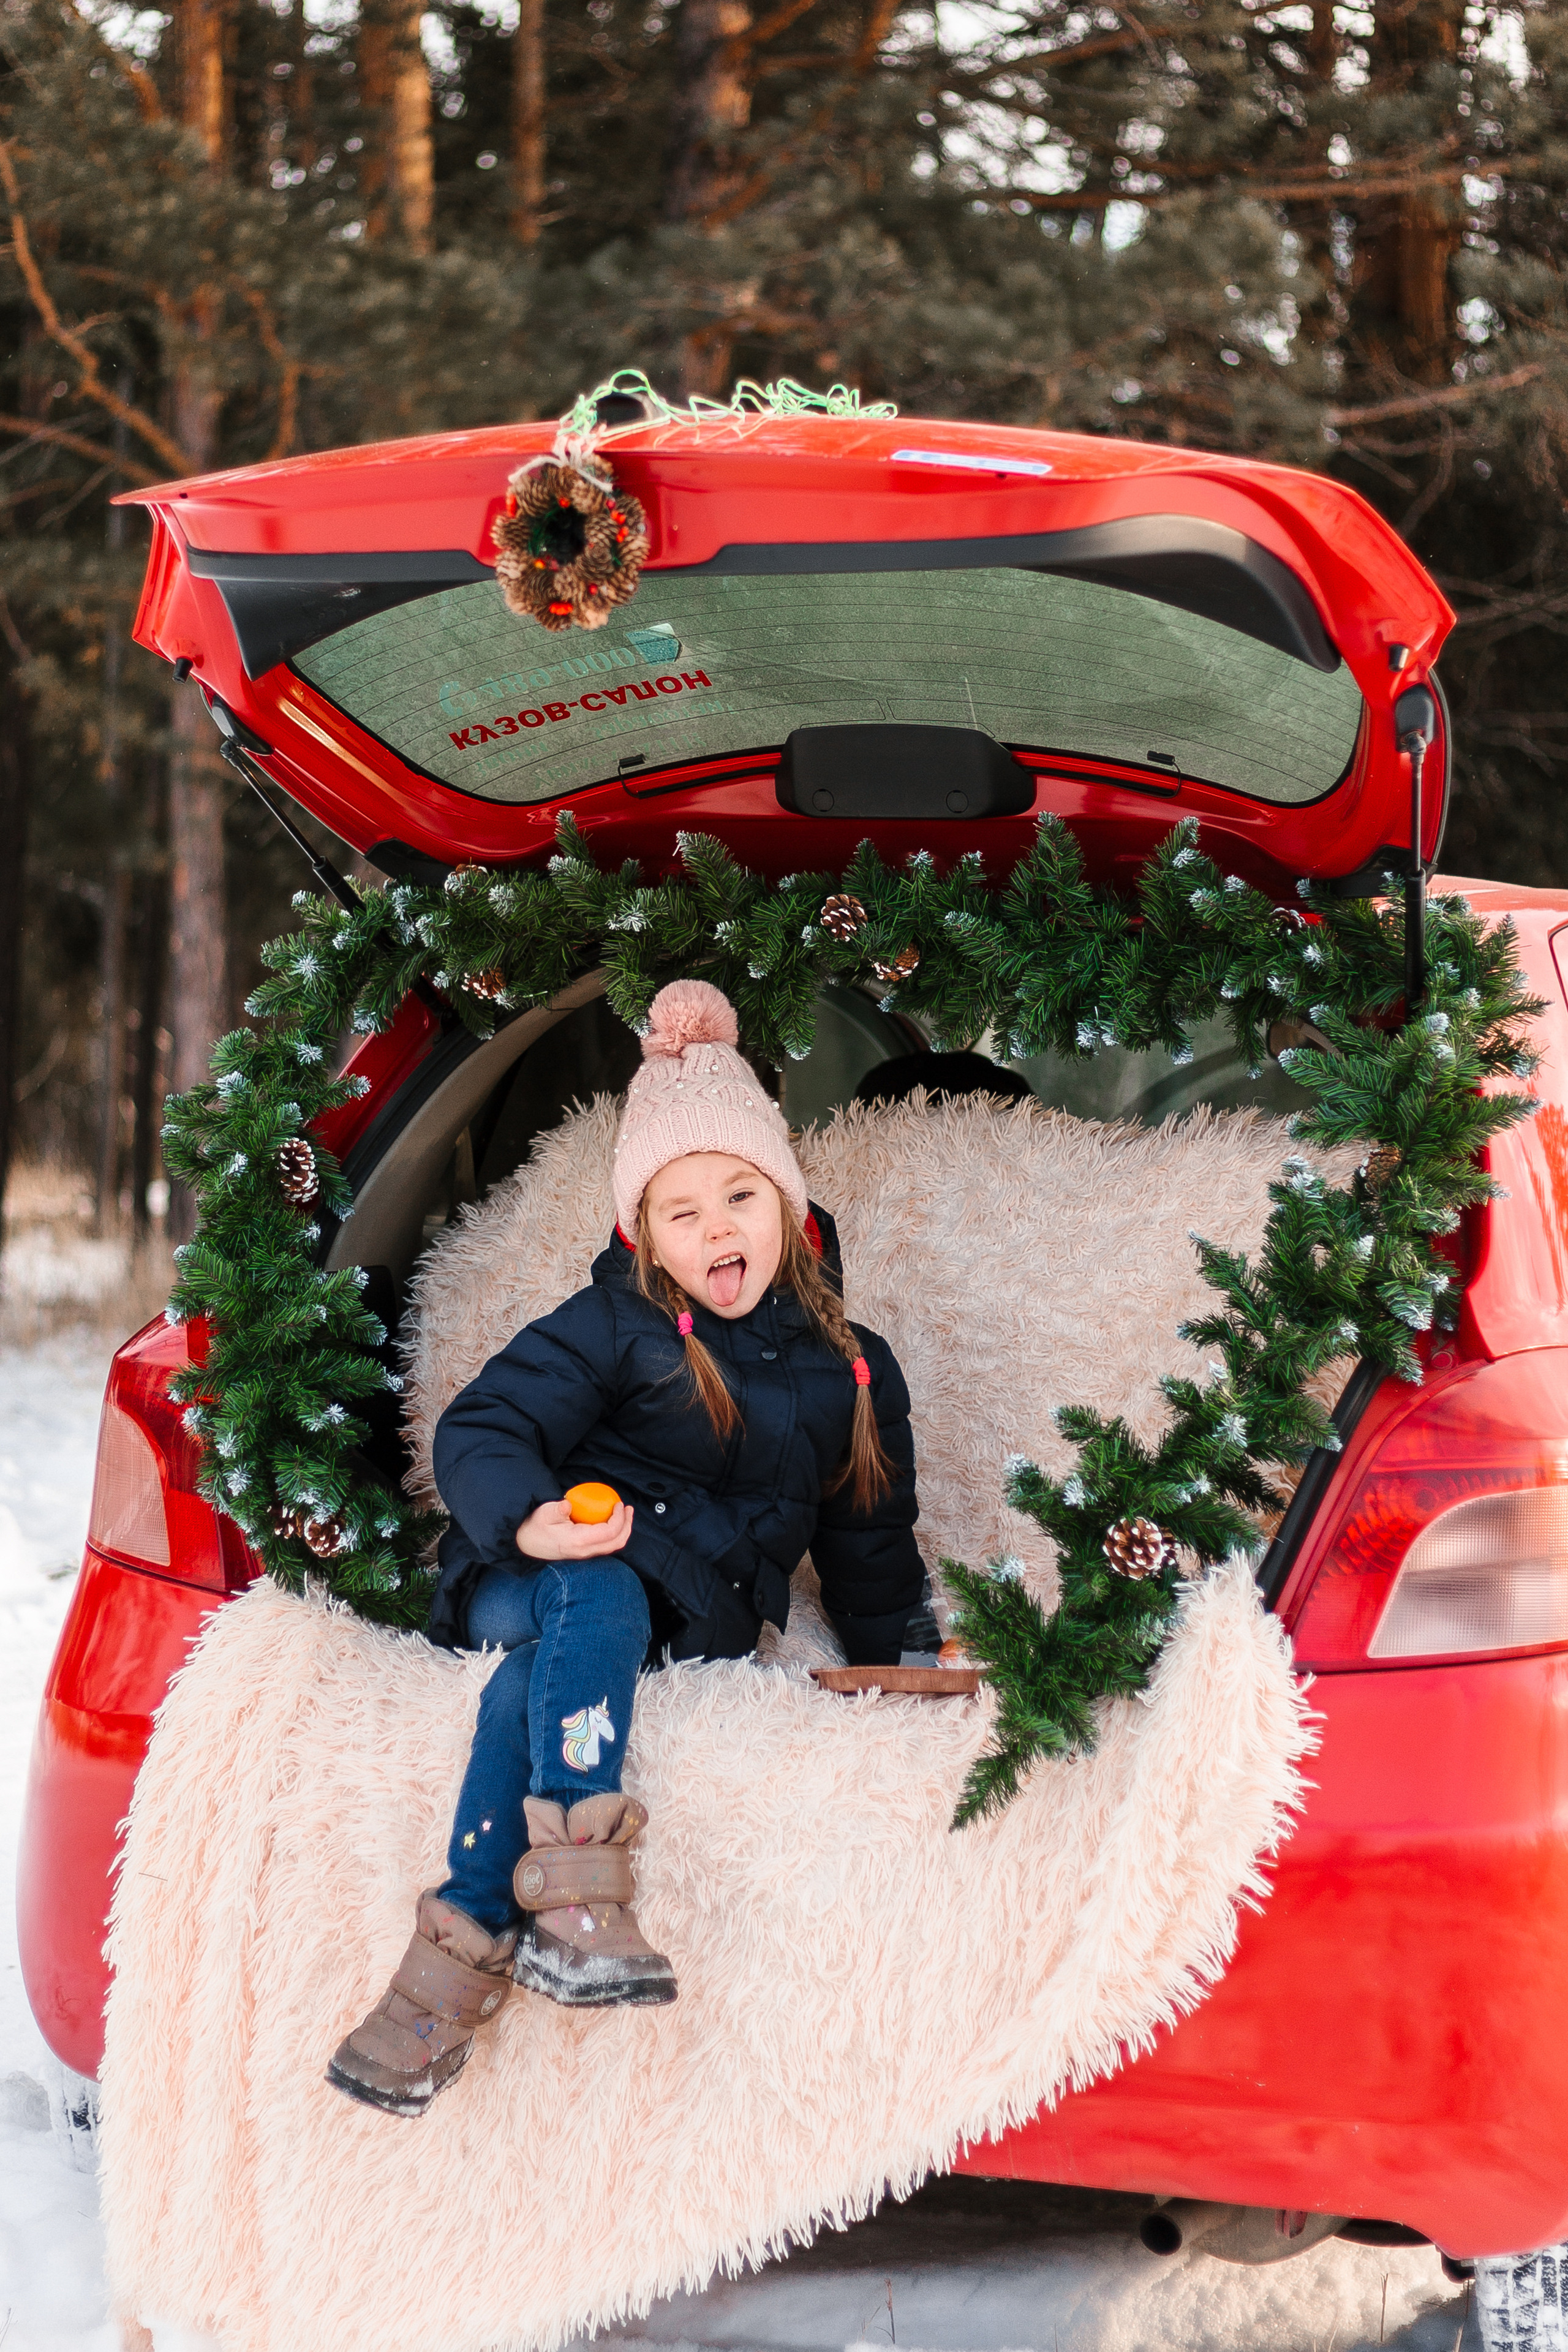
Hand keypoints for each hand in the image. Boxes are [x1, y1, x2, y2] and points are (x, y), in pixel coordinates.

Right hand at [515, 1497, 633, 1560]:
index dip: (619, 1518)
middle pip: (616, 1542)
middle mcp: (585, 1551)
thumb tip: (568, 1504)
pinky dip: (614, 1533)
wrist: (526, 1544)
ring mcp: (584, 1554)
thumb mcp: (543, 1514)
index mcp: (578, 1541)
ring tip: (625, 1514)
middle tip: (628, 1509)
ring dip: (623, 1530)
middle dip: (627, 1525)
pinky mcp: (583, 1552)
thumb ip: (557, 1509)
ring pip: (612, 1546)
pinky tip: (611, 1520)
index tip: (619, 1504)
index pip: (609, 1532)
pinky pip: (605, 1545)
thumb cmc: (535, 1526)